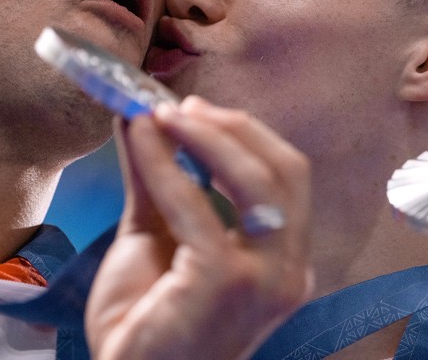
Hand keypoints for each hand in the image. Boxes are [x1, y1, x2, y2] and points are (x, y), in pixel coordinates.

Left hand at [85, 96, 312, 359]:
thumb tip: (141, 115)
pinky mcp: (225, 281)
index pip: (287, 178)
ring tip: (158, 113)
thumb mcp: (156, 235)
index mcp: (283, 260)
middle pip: (285, 171)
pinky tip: (140, 139)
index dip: (245, 134)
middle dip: (232, 127)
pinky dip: (165, 162)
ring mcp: (264, 278)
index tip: (195, 110)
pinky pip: (196, 204)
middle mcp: (287, 269)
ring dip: (204, 135)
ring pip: (256, 179)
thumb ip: (156, 177)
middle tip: (178, 107)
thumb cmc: (145, 320)